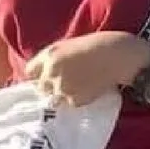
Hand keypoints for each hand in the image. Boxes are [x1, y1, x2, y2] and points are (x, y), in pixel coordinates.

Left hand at [25, 31, 149, 105]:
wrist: (119, 56)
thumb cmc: (97, 45)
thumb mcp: (67, 45)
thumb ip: (51, 59)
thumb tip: (41, 74)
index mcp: (49, 56)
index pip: (29, 72)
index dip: (37, 75)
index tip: (44, 77)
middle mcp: (51, 73)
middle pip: (41, 88)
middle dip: (49, 86)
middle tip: (66, 82)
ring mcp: (62, 88)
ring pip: (55, 98)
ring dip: (63, 95)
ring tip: (80, 85)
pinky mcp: (75, 100)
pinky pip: (70, 103)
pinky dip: (77, 99)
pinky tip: (88, 89)